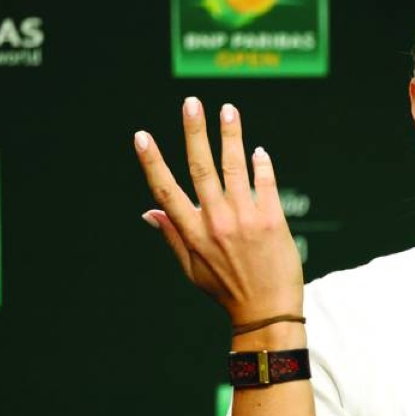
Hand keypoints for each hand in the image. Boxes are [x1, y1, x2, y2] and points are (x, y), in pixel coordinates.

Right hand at [134, 98, 303, 324]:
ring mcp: (246, 220)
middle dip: (195, 132)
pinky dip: (261, 164)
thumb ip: (172, 236)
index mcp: (193, 234)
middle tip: (191, 103)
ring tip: (228, 110)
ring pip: (235, 168)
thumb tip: (148, 213)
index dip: (152, 162)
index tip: (141, 136)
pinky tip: (258, 150)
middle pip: (201, 168)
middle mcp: (216, 222)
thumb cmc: (228, 291)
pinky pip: (265, 183)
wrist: (268, 312)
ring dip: (231, 135)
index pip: (165, 191)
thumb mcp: (192, 269)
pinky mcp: (272, 220)